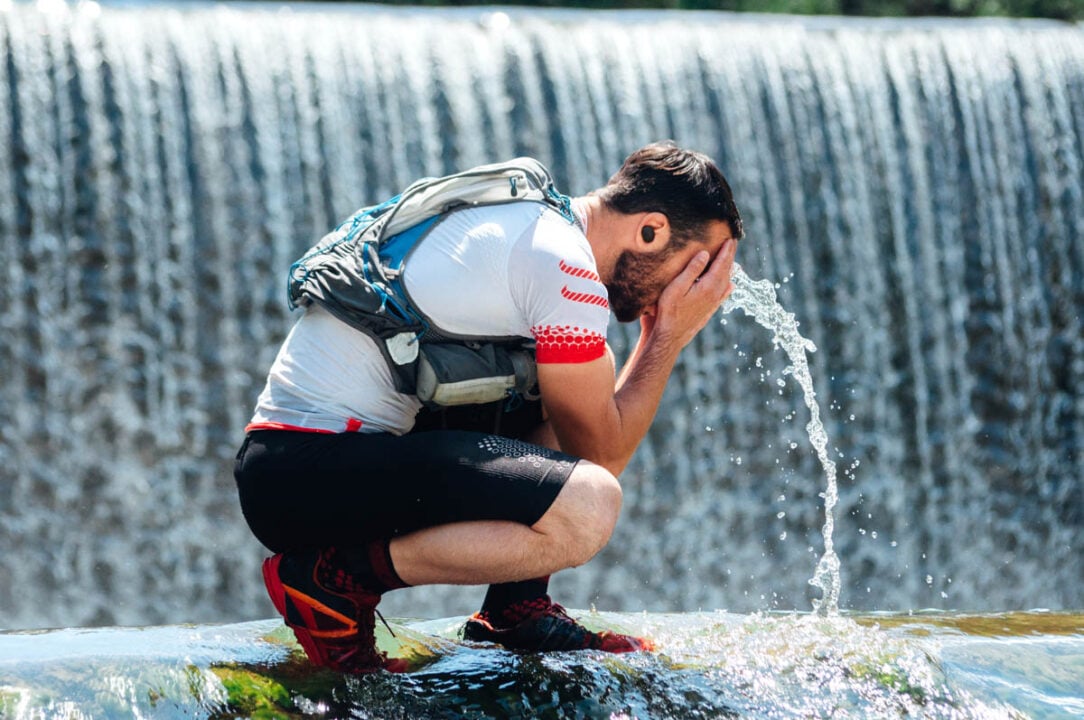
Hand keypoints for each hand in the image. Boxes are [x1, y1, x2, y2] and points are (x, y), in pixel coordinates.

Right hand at [649, 237, 736, 351]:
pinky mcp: (710, 310)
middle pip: (727, 271)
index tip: (730, 238)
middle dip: (730, 256)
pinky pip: (723, 294)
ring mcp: (714, 303)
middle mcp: (715, 294)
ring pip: (726, 282)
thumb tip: (705, 253)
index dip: (726, 250)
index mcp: (709, 286)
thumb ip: (692, 269)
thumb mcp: (676, 287)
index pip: (722, 263)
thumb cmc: (669, 311)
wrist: (671, 336)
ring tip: (730, 258)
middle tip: (733, 243)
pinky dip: (728, 285)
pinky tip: (730, 285)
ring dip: (729, 268)